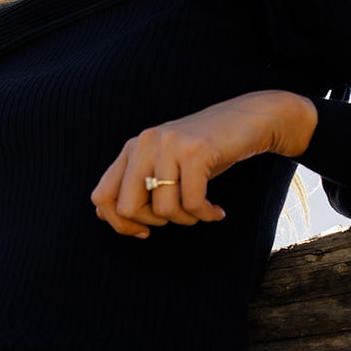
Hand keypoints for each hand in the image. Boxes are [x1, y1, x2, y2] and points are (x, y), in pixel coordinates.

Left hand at [91, 90, 317, 237]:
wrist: (249, 120)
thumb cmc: (206, 152)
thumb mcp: (166, 166)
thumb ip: (135, 186)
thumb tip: (101, 216)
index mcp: (132, 148)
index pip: (101, 196)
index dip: (119, 223)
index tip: (145, 230)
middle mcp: (145, 143)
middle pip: (127, 208)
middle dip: (154, 223)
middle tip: (179, 218)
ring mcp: (169, 145)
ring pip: (163, 209)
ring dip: (187, 219)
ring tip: (203, 211)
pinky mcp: (196, 151)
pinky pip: (192, 203)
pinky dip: (206, 215)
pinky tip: (217, 212)